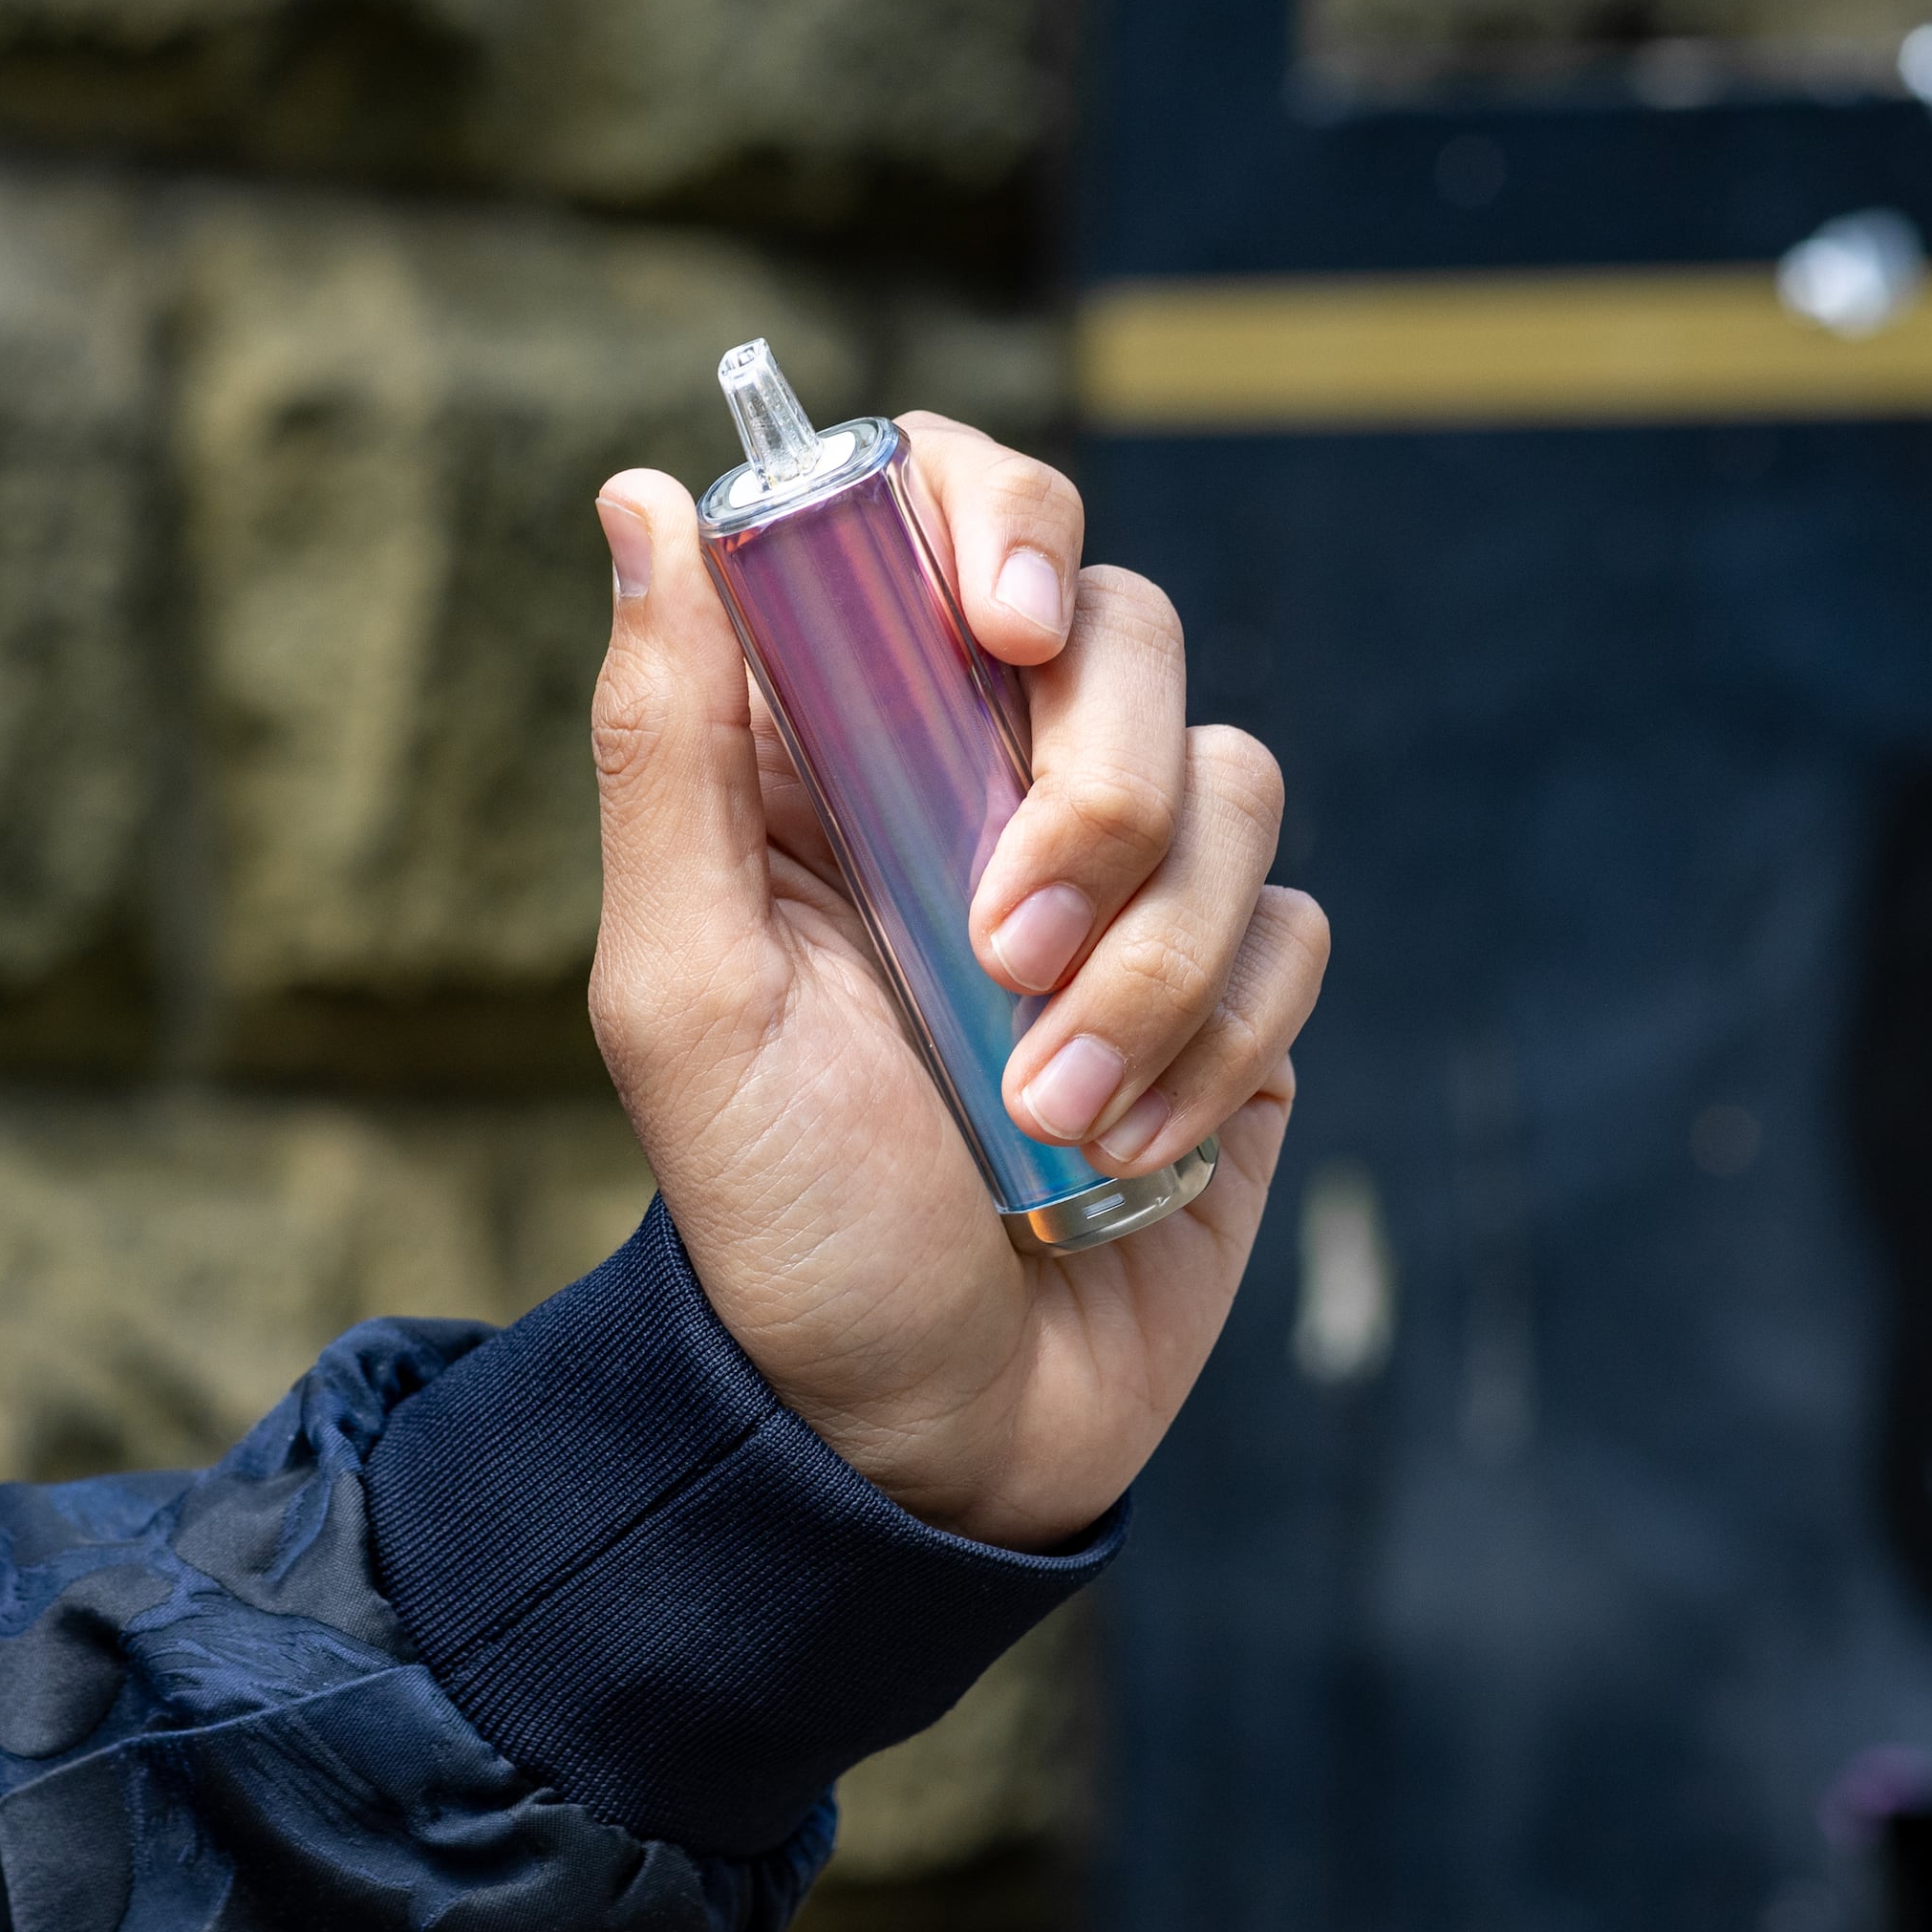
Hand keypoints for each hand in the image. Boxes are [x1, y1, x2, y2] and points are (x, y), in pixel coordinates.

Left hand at [587, 413, 1325, 1550]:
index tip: (999, 625)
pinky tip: (1110, 1148)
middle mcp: (984, 782)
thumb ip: (666, 744)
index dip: (993, 517)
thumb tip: (644, 496)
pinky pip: (1287, 929)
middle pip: (1119, 627)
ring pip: (1228, 780)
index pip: (939, 513)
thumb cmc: (775, 1219)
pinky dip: (1206, 1040)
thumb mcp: (680, 989)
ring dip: (1144, 956)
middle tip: (1003, 945)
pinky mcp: (1227, 994)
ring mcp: (1123, 883)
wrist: (917, 1434)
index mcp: (840, 746)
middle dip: (1091, 786)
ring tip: (1038, 1104)